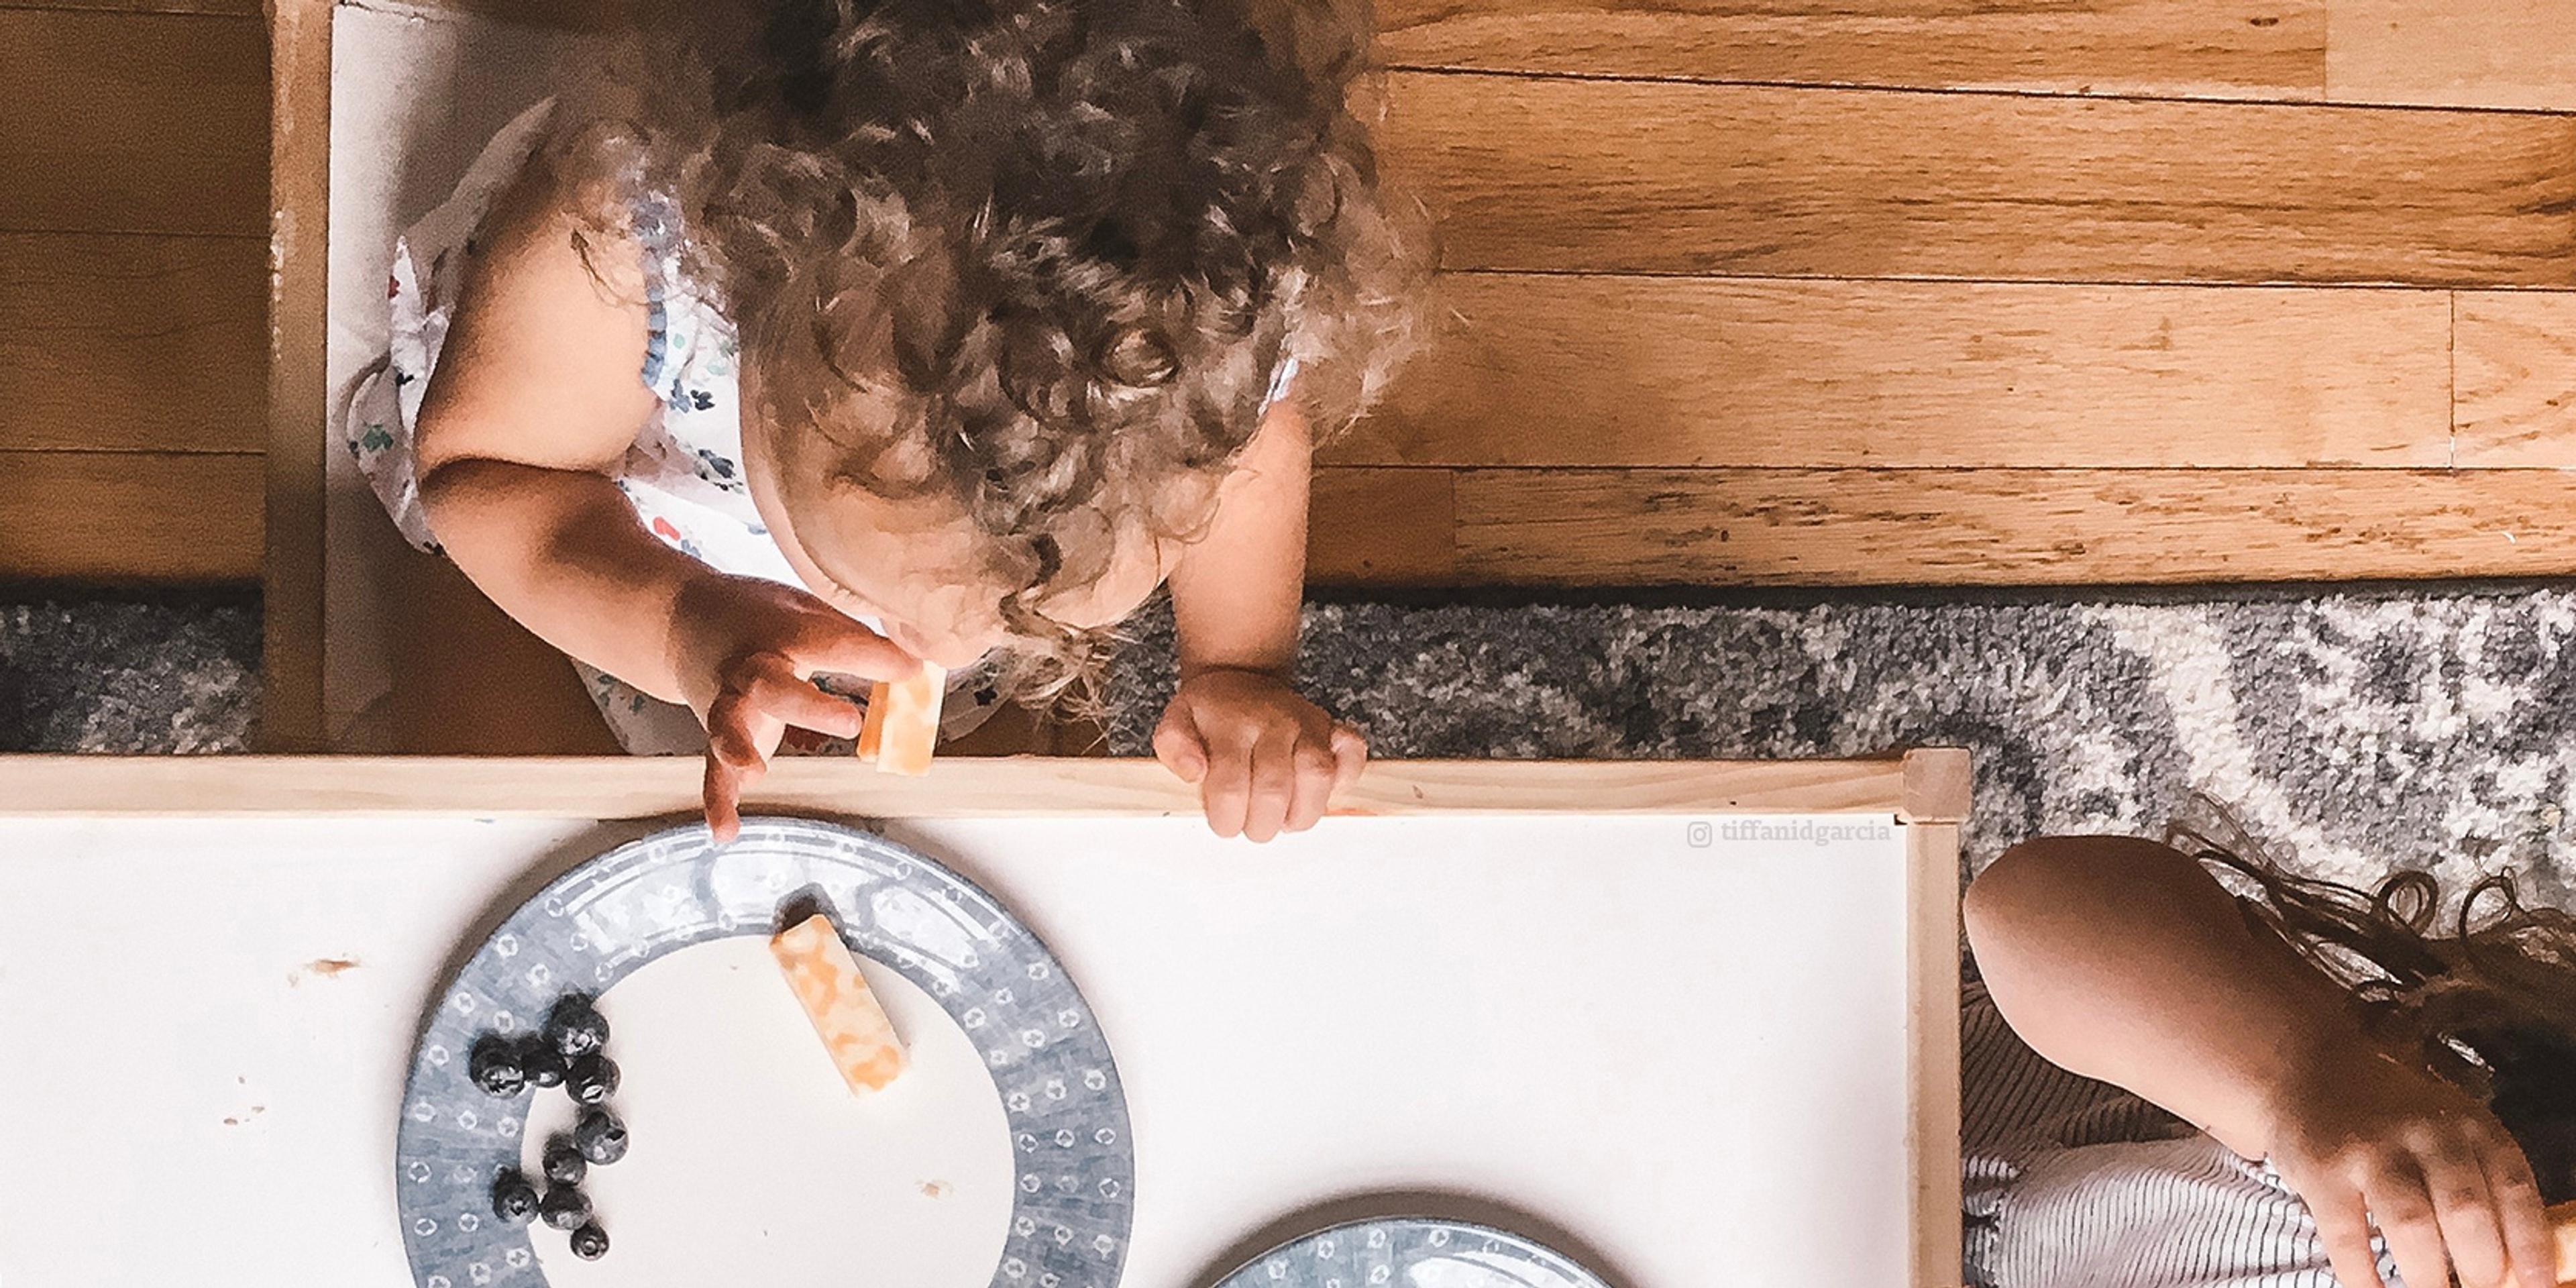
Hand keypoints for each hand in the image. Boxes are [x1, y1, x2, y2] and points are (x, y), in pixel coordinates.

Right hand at [665, 572, 918, 841]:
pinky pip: (712, 769)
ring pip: (728, 724)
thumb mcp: (808, 609)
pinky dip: (717, 800)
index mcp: (782, 631)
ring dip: (739, 747)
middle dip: (809, 705)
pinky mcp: (714, 734)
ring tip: (754, 772)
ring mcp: (726, 703)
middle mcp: (750, 668)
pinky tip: (725, 831)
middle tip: (851, 722)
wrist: (682, 621)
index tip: (911, 668)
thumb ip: (856, 639)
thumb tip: (917, 665)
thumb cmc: (762, 617)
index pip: (830, 643)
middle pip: (771, 685)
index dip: (873, 657)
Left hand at [1151, 667, 1364, 841]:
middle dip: (1261, 825)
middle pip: (1274, 789)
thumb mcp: (1176, 722)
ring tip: (1284, 820)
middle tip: (1252, 827)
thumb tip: (1195, 773)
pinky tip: (1322, 792)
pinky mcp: (1332, 728)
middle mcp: (1274, 722)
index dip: (1226, 818)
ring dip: (1302, 813)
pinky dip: (1346, 778)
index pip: (1229, 785)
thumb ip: (1173, 747)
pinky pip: (1353, 753)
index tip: (1224, 823)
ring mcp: (1308, 723)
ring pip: (1318, 776)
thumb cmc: (1211, 712)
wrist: (1241, 678)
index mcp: (1232, 725)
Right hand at [2264, 1043, 2553, 1287]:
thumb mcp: (2452, 1130)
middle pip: (2465, 1211)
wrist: (2307, 1069)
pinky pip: (2347, 1236)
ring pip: (2411, 1223)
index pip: (2514, 1190)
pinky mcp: (2320, 1170)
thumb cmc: (2394, 1117)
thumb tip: (2510, 1270)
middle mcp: (2425, 1132)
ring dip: (2428, 1277)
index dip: (2529, 1246)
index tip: (2535, 1287)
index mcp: (2471, 1125)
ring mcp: (2370, 1149)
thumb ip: (2484, 1185)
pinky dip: (2363, 1277)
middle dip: (2480, 1270)